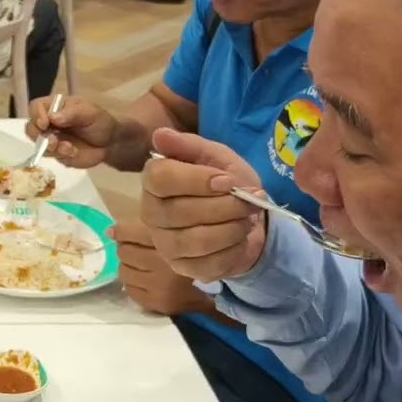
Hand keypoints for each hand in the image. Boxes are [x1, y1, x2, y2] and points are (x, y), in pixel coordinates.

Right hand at [24, 95, 116, 167]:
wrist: (110, 143)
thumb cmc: (99, 122)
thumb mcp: (90, 112)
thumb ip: (72, 113)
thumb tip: (52, 117)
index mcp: (55, 106)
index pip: (36, 107)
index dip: (36, 115)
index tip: (45, 124)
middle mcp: (49, 122)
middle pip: (30, 127)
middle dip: (38, 135)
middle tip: (52, 141)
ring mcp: (50, 138)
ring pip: (37, 143)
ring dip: (51, 147)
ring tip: (68, 148)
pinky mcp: (56, 153)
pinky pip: (50, 155)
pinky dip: (61, 154)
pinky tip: (73, 152)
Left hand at [111, 220, 211, 315]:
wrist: (215, 290)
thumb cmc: (194, 256)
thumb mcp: (177, 234)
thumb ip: (149, 227)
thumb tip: (110, 231)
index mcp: (171, 240)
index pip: (132, 233)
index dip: (122, 231)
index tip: (116, 231)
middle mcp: (164, 262)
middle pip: (124, 251)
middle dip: (127, 249)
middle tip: (137, 250)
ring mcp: (159, 285)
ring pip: (124, 271)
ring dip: (129, 267)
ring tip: (142, 266)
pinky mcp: (156, 303)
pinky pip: (129, 290)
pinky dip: (134, 284)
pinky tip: (145, 281)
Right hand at [140, 128, 266, 281]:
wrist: (246, 217)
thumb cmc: (227, 182)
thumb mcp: (216, 156)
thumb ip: (190, 145)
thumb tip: (159, 133)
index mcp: (154, 180)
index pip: (160, 179)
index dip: (195, 180)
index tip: (227, 181)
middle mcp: (151, 213)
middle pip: (179, 212)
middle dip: (224, 206)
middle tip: (250, 200)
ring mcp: (165, 244)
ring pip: (195, 240)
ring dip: (231, 228)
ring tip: (247, 218)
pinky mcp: (183, 268)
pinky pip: (208, 263)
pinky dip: (233, 249)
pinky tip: (241, 238)